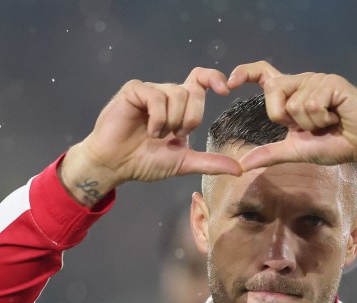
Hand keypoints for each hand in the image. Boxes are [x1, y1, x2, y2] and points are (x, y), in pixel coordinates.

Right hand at [60, 68, 241, 205]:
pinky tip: (149, 130)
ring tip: (156, 135)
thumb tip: (240, 170)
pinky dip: (157, 118)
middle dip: (190, 119)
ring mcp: (150, 90)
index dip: (214, 78)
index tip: (226, 90)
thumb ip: (211, 163)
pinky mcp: (134, 90)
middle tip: (175, 135)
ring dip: (171, 122)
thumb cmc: (146, 161)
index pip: (201, 80)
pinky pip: (156, 96)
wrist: (116, 165)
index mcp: (180, 106)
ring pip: (177, 94)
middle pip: (193, 91)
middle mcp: (167, 94)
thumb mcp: (184, 162)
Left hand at [226, 61, 356, 172]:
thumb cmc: (334, 145)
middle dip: (285, 117)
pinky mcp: (333, 83)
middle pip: (273, 91)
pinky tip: (336, 118)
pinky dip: (322, 118)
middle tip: (310, 126)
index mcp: (293, 93)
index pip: (265, 74)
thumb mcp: (296, 151)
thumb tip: (243, 165)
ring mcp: (318, 80)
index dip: (246, 73)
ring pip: (294, 103)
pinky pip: (311, 103)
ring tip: (328, 123)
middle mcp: (303, 81)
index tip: (229, 82)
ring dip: (310, 123)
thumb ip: (270, 154)